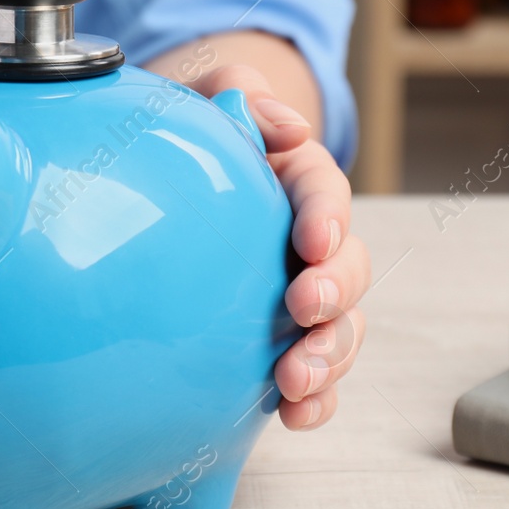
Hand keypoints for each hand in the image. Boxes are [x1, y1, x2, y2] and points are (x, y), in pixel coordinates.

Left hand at [188, 65, 368, 430]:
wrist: (158, 176)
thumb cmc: (187, 133)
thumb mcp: (208, 95)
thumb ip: (240, 92)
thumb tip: (288, 128)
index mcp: (296, 179)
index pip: (325, 192)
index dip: (328, 218)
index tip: (313, 242)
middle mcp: (308, 241)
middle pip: (349, 267)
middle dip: (336, 293)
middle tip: (305, 310)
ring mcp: (299, 294)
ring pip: (341, 328)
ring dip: (328, 357)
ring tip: (295, 380)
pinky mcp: (281, 340)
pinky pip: (314, 375)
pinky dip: (316, 400)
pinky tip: (293, 417)